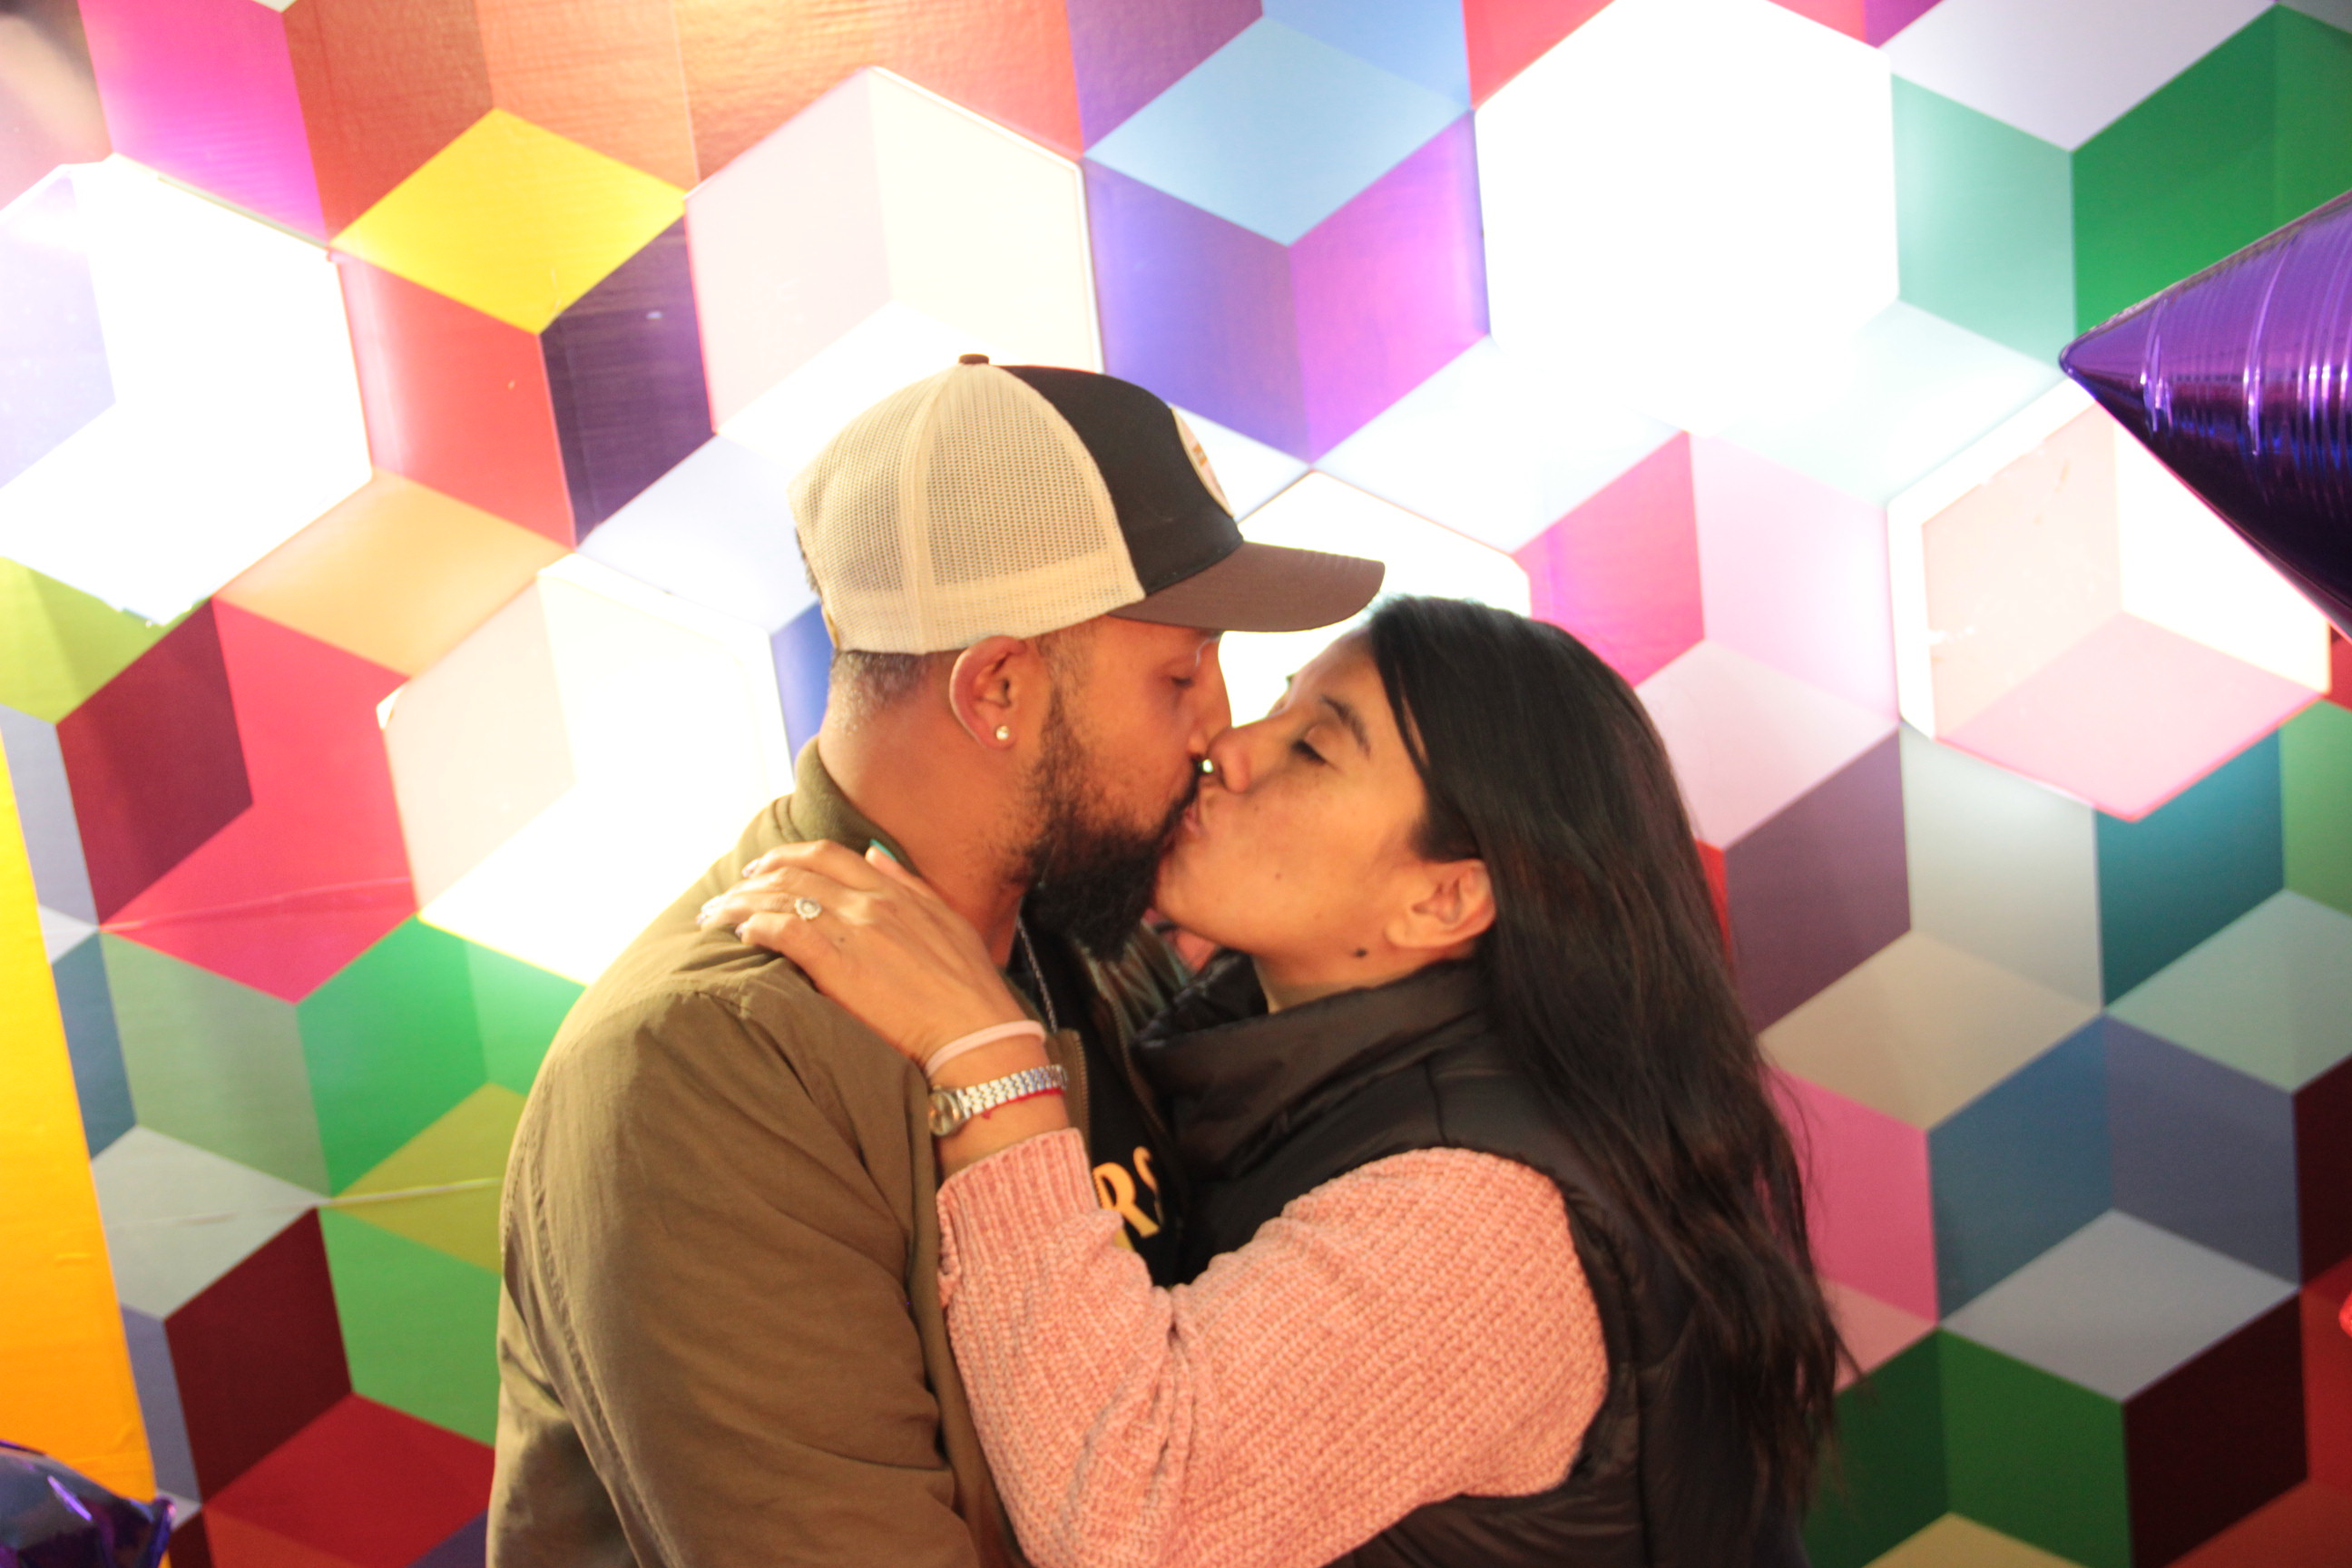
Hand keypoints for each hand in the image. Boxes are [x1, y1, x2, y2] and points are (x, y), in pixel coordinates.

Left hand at [699, 841, 1028, 1067]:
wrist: (975, 1033)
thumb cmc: (967, 989)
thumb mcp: (947, 921)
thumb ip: (908, 885)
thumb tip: (875, 857)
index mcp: (894, 892)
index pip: (828, 855)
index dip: (788, 856)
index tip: (765, 867)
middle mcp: (869, 903)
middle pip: (795, 873)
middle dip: (754, 878)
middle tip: (730, 891)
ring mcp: (852, 931)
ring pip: (781, 898)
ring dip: (742, 902)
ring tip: (717, 914)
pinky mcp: (836, 965)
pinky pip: (782, 930)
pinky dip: (755, 926)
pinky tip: (741, 935)